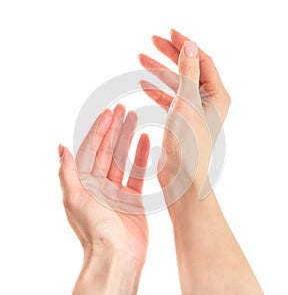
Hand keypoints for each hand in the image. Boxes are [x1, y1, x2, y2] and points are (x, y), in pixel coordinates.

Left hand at [58, 105, 149, 293]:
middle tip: (125, 110)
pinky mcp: (133, 198)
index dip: (100, 129)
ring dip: (129, 138)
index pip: (92, 148)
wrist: (116, 257)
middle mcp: (100, 183)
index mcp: (85, 182)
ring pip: (123, 157)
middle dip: (116, 128)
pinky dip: (141, 157)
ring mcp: (117, 190)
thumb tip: (61, 147)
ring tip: (136, 119)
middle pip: (109, 149)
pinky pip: (137, 173)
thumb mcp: (75, 199)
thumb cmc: (94, 229)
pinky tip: (146, 142)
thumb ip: (68, 172)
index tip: (109, 113)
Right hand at [139, 29, 230, 205]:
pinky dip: (158, 91)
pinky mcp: (182, 121)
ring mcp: (194, 111)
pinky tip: (143, 84)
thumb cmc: (187, 143)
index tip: (169, 33)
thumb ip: (188, 72)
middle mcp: (208, 101)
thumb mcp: (186, 102)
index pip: (202, 60)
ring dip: (159, 71)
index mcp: (216, 95)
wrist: (182, 176)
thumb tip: (191, 45)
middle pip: (188, 69)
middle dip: (170, 54)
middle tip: (153, 41)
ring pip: (176, 84)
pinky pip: (170, 99)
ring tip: (141, 58)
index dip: (186, 44)